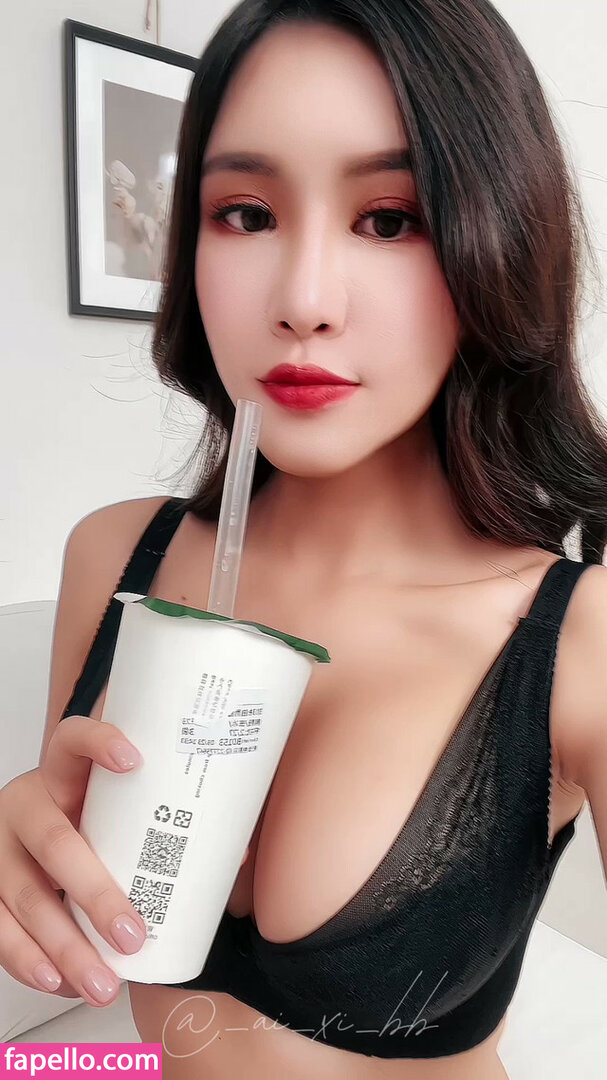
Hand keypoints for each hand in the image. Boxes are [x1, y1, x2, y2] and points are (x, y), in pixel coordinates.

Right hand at [0, 715, 147, 1006]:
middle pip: (55, 842)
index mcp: (61, 774)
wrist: (26, 841)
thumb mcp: (113, 810)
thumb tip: (236, 853)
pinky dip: (28, 961)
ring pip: (27, 898)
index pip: (72, 739)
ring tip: (105, 983)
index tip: (134, 759)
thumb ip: (158, 821)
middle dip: (96, 894)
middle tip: (133, 934)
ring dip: (67, 948)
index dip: (98, 743)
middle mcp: (24, 804)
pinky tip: (59, 980)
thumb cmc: (89, 823)